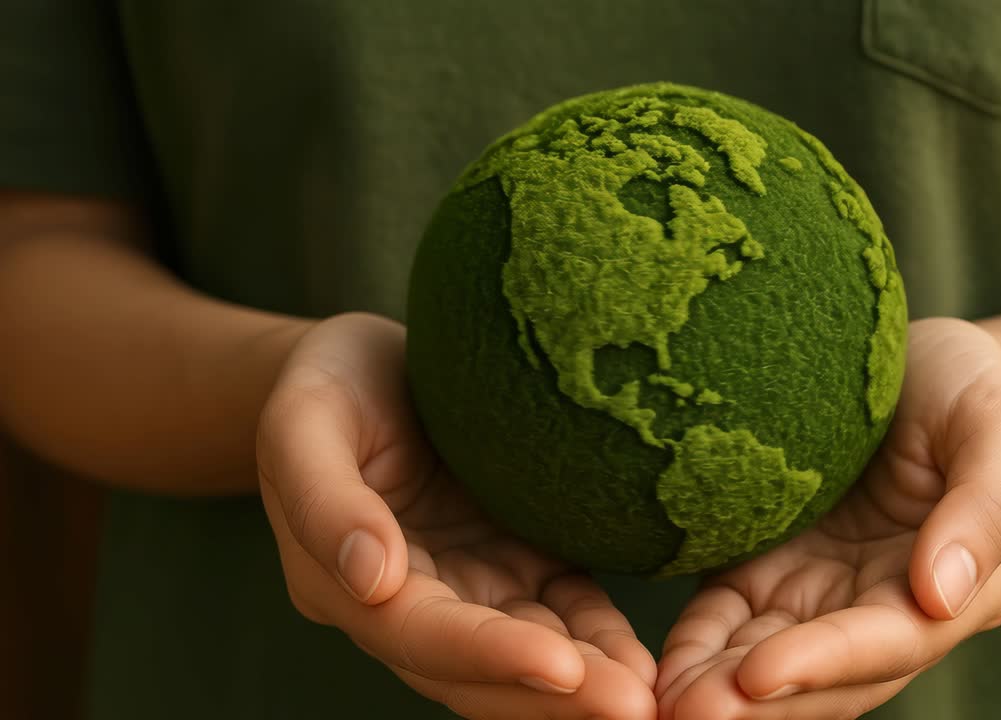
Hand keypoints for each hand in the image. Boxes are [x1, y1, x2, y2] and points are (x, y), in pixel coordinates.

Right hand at [257, 313, 655, 719]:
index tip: (560, 667)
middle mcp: (410, 602)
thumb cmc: (327, 381)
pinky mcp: (517, 559)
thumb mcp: (303, 422)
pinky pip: (563, 609)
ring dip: (585, 683)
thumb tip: (374, 582)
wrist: (367, 363)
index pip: (420, 635)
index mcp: (343, 582)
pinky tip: (645, 659)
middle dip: (553, 697)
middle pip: (479, 670)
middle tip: (631, 706)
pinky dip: (601, 636)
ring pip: (528, 653)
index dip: (488, 656)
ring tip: (649, 696)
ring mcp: (470, 584)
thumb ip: (325, 502)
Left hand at [655, 318, 1000, 718]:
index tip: (759, 675)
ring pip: (769, 662)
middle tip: (691, 713)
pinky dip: (697, 647)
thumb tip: (942, 598)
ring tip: (664, 705)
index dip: (824, 664)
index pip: (888, 644)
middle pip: (823, 675)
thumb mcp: (997, 425)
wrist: (920, 363)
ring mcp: (822, 593)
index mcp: (956, 590)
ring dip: (719, 689)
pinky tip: (659, 670)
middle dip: (760, 703)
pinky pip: (729, 619)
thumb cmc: (970, 385)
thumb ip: (984, 508)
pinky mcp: (771, 568)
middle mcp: (885, 607)